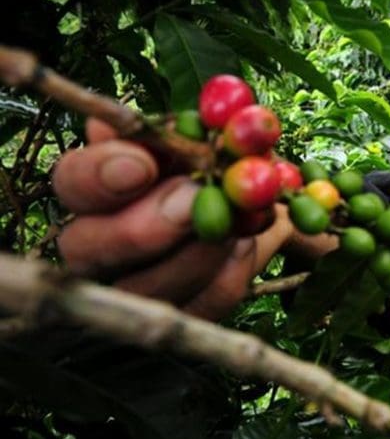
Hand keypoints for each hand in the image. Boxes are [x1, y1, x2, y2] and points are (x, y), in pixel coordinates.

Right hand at [53, 118, 294, 318]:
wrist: (267, 205)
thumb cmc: (226, 164)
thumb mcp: (212, 139)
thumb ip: (182, 131)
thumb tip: (129, 124)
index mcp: (102, 187)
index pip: (72, 182)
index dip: (98, 175)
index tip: (141, 165)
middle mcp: (101, 241)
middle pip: (86, 247)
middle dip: (143, 226)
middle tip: (193, 200)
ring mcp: (136, 286)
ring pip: (144, 289)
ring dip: (199, 252)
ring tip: (240, 221)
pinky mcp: (180, 315)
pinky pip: (199, 309)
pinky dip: (230, 275)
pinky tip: (247, 245)